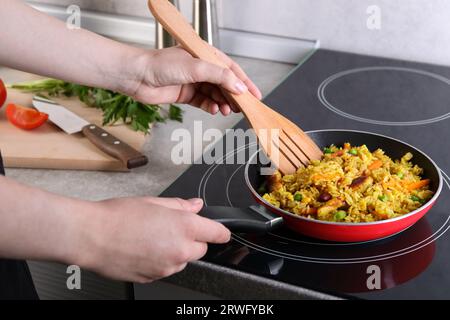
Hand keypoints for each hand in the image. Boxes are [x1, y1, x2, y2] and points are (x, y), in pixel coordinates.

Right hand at [73, 197, 229, 282]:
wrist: (91, 236)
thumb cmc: (118, 216)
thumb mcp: (153, 202)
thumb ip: (180, 205)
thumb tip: (195, 205)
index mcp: (184, 227)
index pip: (216, 233)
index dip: (220, 231)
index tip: (221, 231)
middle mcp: (179, 250)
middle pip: (201, 249)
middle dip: (192, 239)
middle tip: (171, 228)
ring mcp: (166, 267)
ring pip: (183, 260)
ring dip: (176, 251)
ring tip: (152, 238)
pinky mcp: (153, 278)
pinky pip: (166, 269)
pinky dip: (161, 261)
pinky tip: (144, 249)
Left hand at [124, 46, 261, 115]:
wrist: (137, 77)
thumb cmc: (161, 65)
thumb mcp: (196, 67)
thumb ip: (220, 76)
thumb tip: (238, 86)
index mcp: (205, 56)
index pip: (231, 70)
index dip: (245, 82)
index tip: (255, 95)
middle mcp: (201, 69)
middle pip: (225, 84)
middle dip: (234, 96)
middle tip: (242, 107)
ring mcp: (194, 82)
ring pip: (215, 95)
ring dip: (222, 104)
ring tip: (227, 111)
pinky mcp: (186, 95)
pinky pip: (204, 102)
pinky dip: (210, 107)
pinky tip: (214, 110)